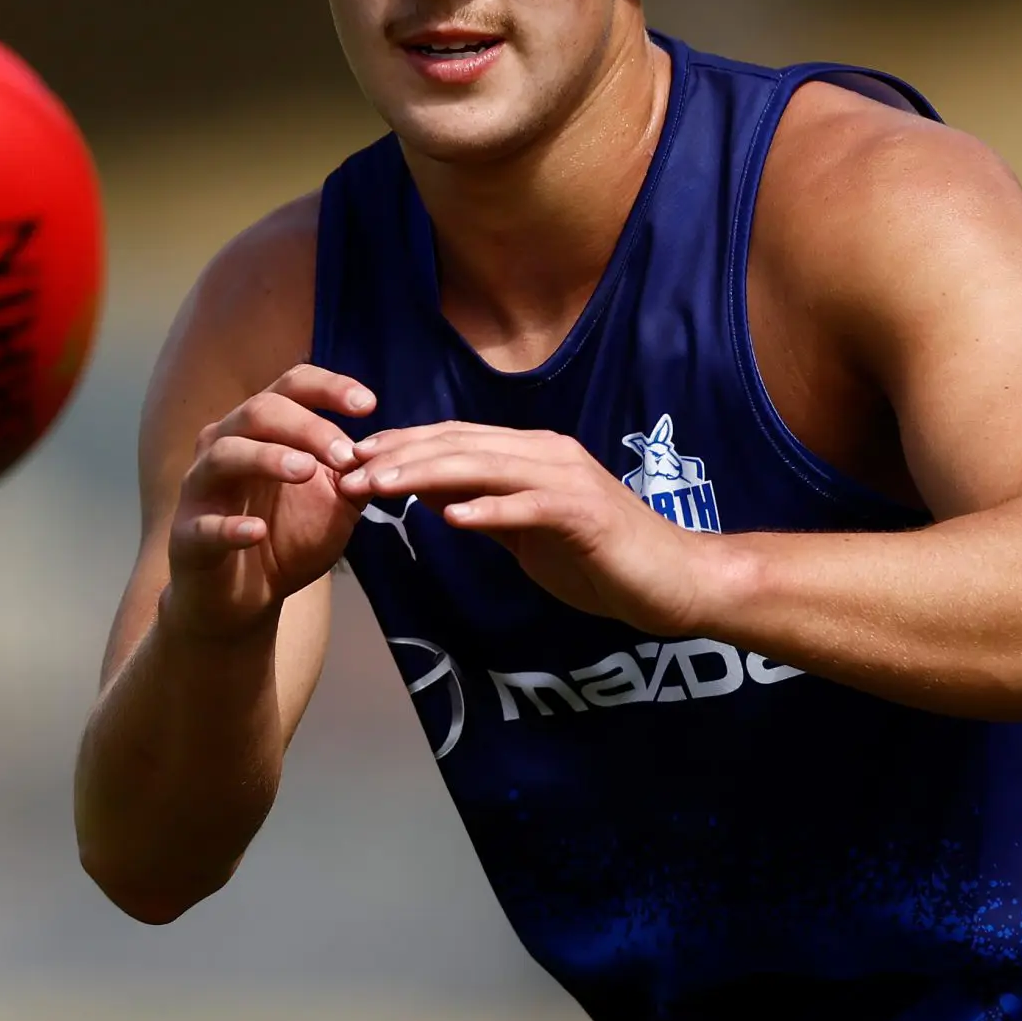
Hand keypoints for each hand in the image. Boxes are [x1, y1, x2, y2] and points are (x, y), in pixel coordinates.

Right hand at [163, 365, 371, 643]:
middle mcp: (226, 445)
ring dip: (268, 458)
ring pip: (225, 454)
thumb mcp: (334, 504)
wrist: (244, 597)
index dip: (329, 388)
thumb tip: (390, 450)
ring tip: (305, 471)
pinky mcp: (188, 535)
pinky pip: (204, 525)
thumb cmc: (286, 537)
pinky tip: (257, 531)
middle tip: (346, 455)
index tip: (369, 405)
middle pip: (260, 411)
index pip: (292, 387)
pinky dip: (230, 526)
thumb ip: (358, 476)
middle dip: (307, 427)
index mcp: (263, 429)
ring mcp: (201, 488)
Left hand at [339, 423, 715, 634]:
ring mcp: (569, 482)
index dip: (403, 445)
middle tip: (348, 470)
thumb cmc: (602, 559)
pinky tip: (452, 518)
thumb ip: (487, 509)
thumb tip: (432, 496)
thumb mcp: (529, 531)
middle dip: (400, 456)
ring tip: (380, 488)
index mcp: (533, 454)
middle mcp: (548, 455)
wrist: (673, 581)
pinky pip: (530, 507)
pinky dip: (490, 510)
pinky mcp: (586, 515)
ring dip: (427, 476)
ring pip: (486, 467)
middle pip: (461, 445)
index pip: (456, 439)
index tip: (353, 459)